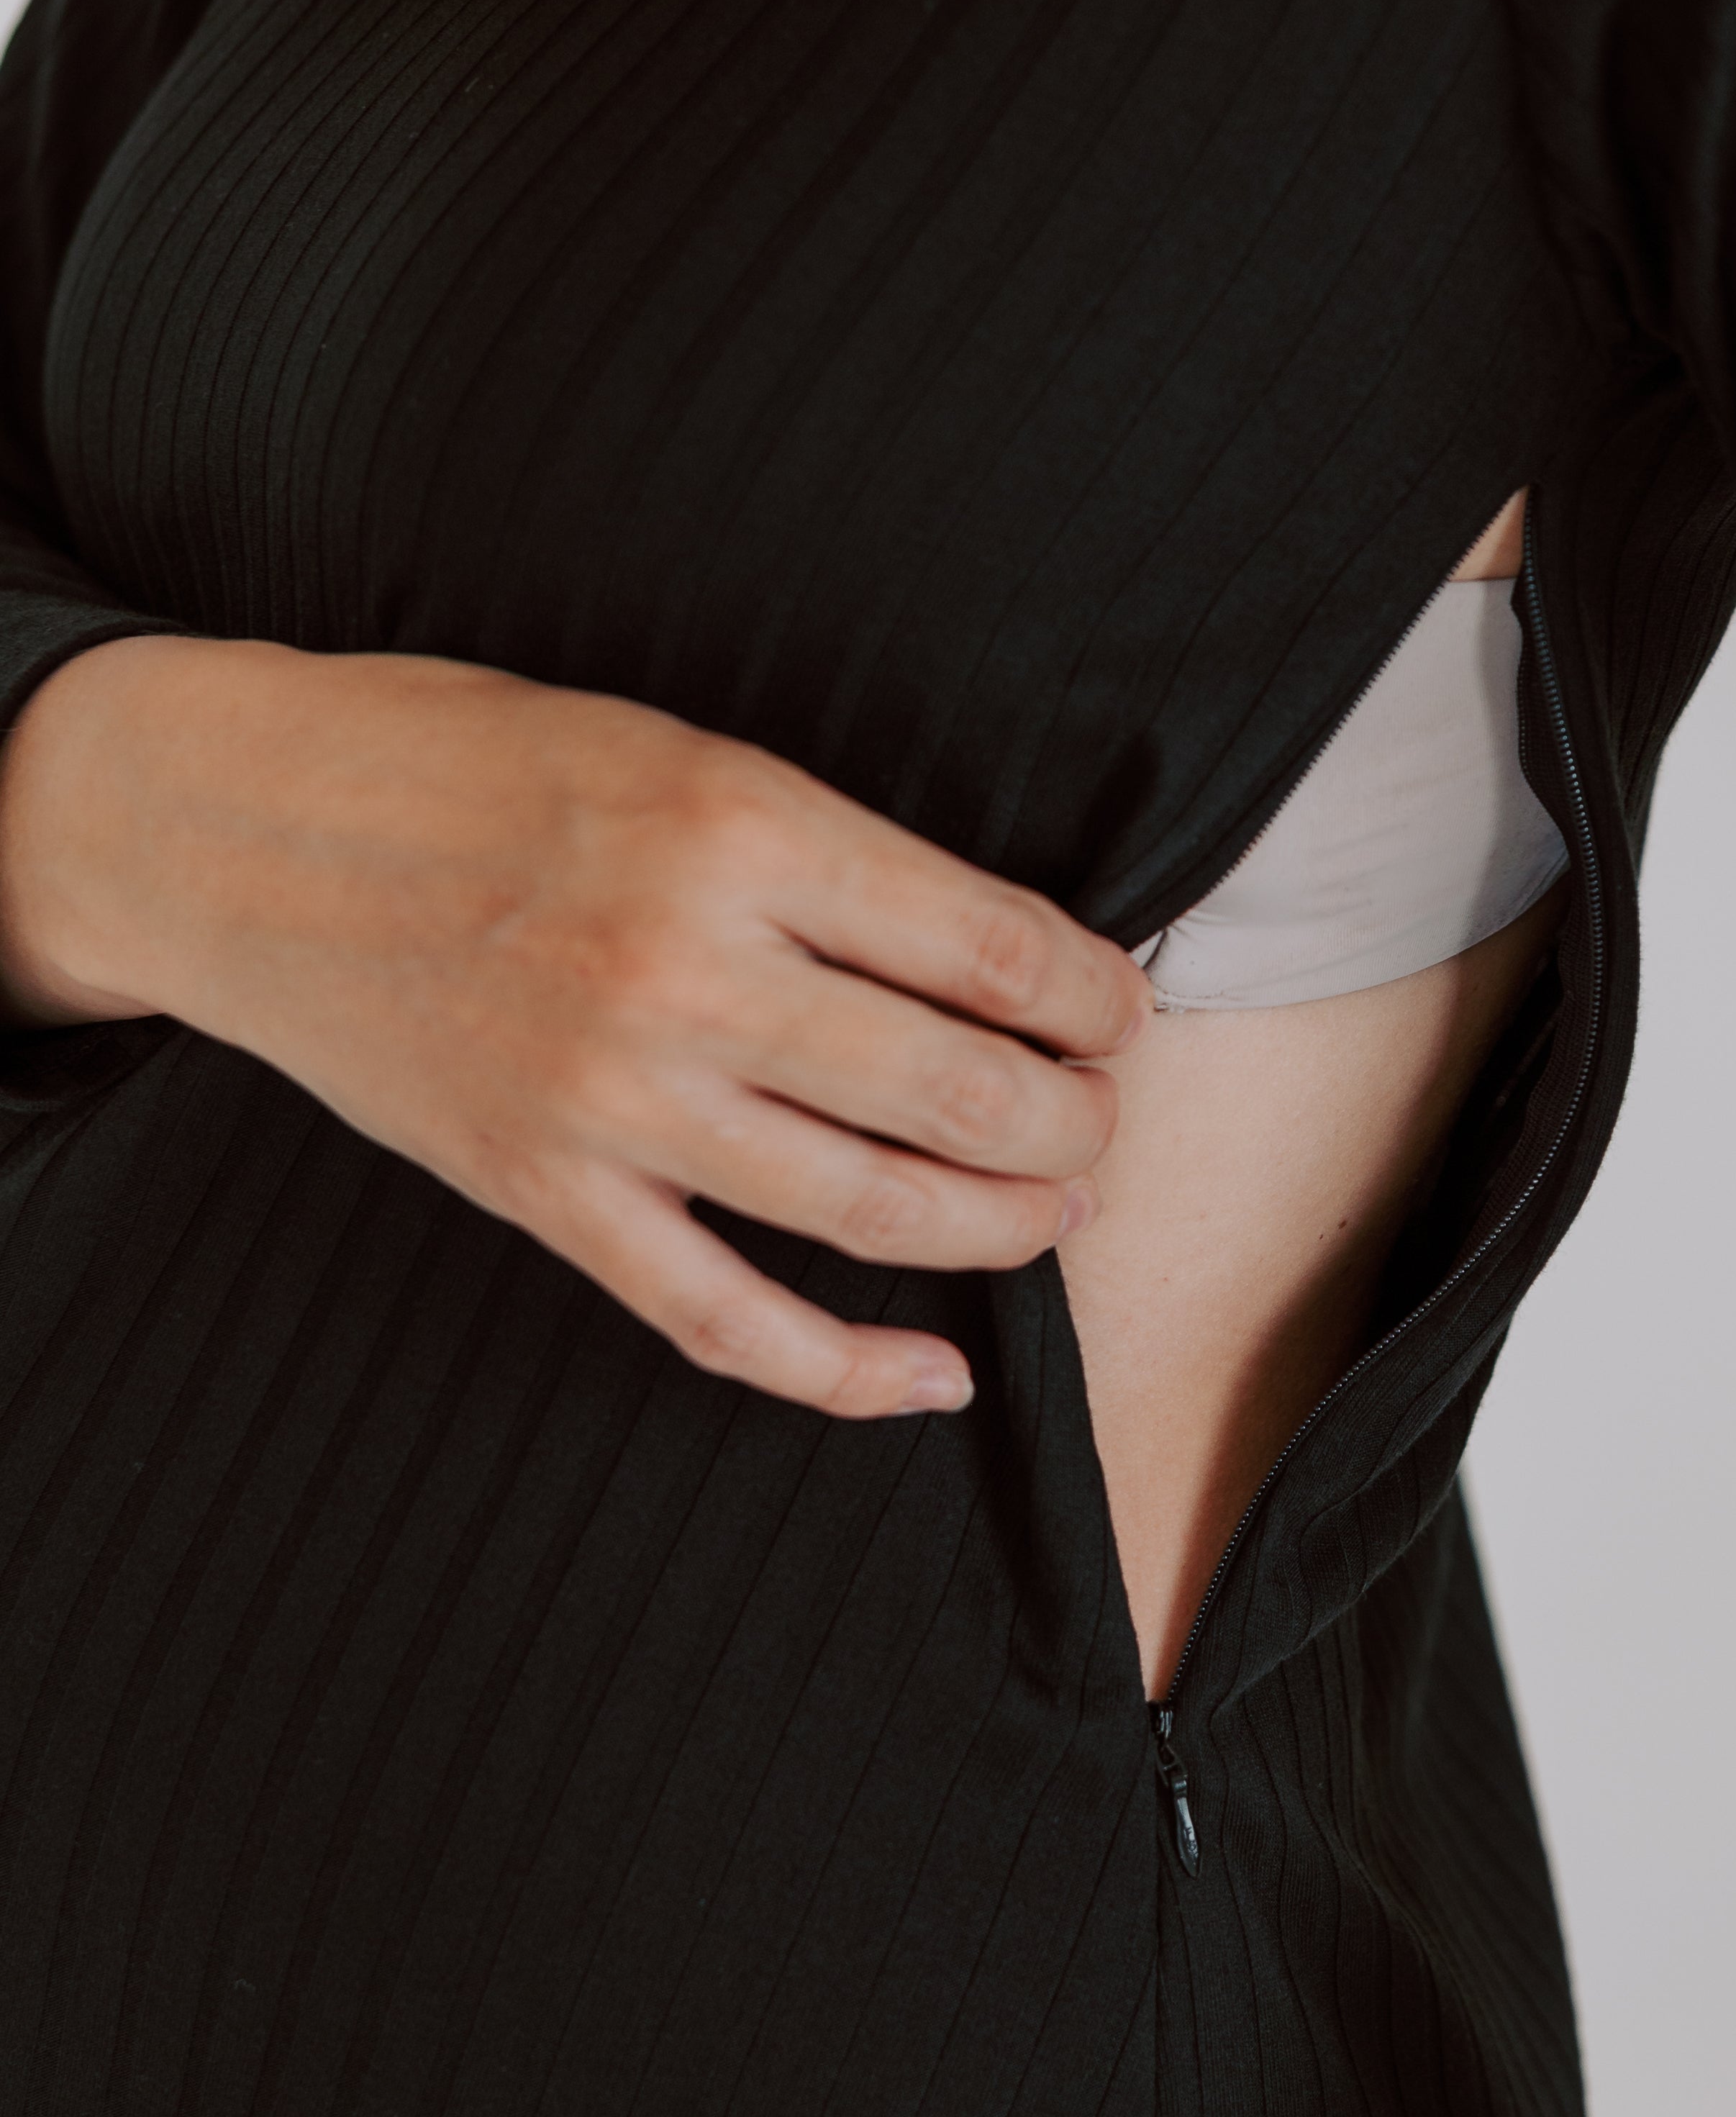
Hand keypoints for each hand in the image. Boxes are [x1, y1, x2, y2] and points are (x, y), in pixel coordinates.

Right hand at [0, 634, 1149, 1413]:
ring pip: (874, 1209)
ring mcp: (612, 1098)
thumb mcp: (668, 742)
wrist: (235, 830)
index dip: (1094, 997)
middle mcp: (686, 969)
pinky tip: (936, 1375)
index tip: (1120, 1012)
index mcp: (735, 826)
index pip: (993, 946)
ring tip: (1052, 1210)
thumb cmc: (462, 759)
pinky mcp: (544, 1192)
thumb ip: (819, 849)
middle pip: (961, 1089)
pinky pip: (726, 1320)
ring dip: (1002, 1227)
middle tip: (1102, 1120)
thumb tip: (992, 945)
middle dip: (1073, 1122)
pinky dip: (848, 1370)